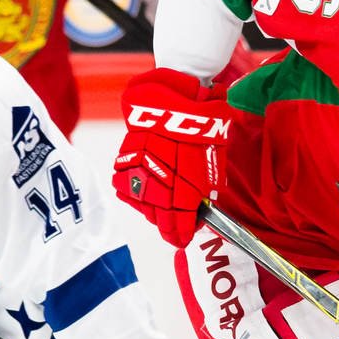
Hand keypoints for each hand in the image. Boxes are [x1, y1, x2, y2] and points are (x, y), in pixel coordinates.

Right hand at [111, 69, 229, 245]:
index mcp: (184, 192)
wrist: (175, 100)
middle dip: (168, 224)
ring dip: (151, 208)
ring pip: (142, 205)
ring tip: (161, 203)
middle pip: (159, 220)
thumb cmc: (201, 129)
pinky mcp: (125, 161)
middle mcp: (158, 188)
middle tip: (175, 225)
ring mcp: (139, 176)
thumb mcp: (213, 163)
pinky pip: (127, 186)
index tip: (183, 238)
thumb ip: (205, 190)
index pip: (179, 227)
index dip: (181, 236)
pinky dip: (136, 189)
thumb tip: (201, 207)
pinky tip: (146, 186)